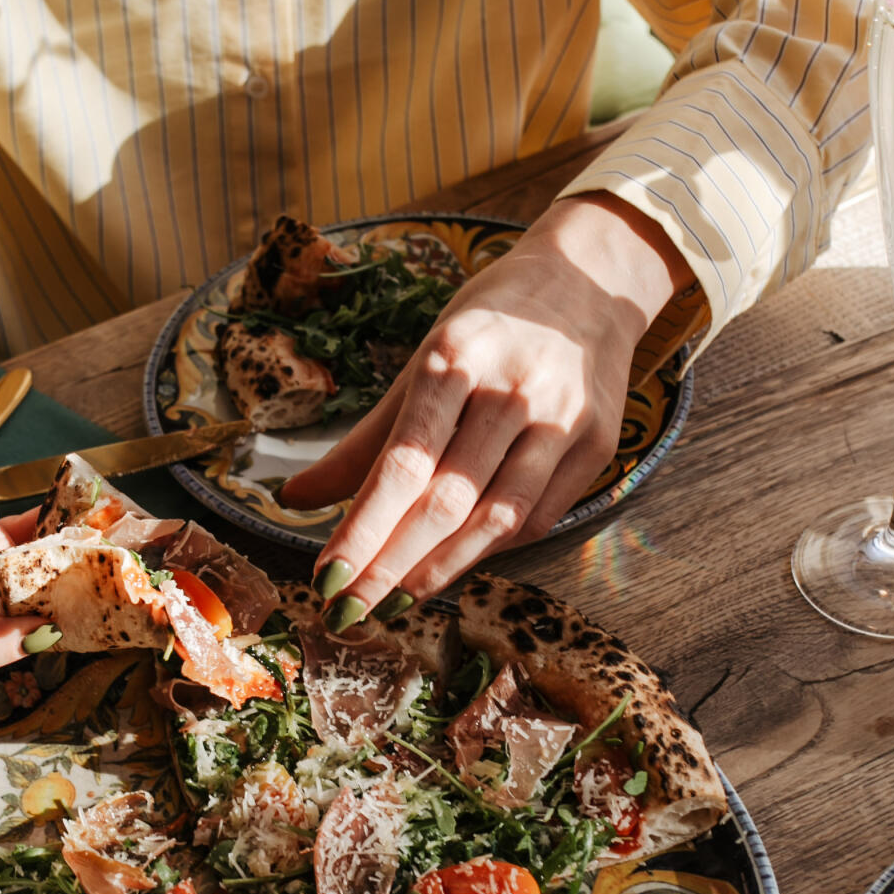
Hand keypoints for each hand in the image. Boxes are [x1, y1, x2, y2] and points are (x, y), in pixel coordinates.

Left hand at [282, 194, 688, 616]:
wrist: (589, 284)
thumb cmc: (489, 326)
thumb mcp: (422, 360)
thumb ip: (365, 439)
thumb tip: (294, 499)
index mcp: (455, 357)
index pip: (401, 464)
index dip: (362, 530)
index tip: (328, 578)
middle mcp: (513, 388)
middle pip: (446, 501)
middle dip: (391, 565)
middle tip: (351, 609)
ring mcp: (563, 418)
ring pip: (497, 520)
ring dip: (440, 570)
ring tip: (395, 601)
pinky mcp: (599, 443)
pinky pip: (538, 517)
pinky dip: (492, 549)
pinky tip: (454, 563)